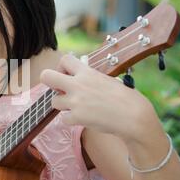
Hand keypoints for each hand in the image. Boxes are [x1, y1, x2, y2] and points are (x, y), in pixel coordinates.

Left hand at [39, 54, 162, 143]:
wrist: (134, 116)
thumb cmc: (125, 98)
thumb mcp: (107, 79)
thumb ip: (89, 78)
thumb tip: (75, 77)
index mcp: (87, 72)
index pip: (64, 59)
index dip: (61, 67)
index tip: (68, 75)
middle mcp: (78, 85)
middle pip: (45, 76)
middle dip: (49, 82)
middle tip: (59, 89)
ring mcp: (76, 101)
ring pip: (53, 101)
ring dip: (62, 105)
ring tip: (77, 107)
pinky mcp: (77, 117)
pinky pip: (63, 119)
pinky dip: (71, 120)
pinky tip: (84, 118)